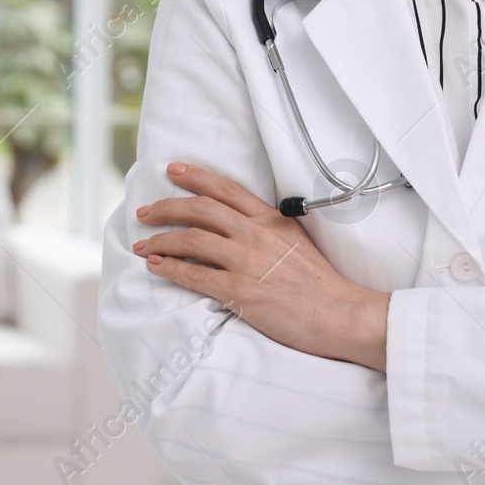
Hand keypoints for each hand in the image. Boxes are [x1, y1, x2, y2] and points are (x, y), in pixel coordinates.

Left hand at [133, 162, 389, 369]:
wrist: (341, 314)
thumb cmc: (322, 285)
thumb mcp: (297, 242)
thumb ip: (270, 230)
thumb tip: (243, 227)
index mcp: (271, 220)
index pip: (226, 189)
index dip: (195, 177)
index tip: (173, 170)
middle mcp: (255, 234)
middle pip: (200, 209)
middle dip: (166, 207)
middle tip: (144, 212)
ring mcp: (246, 261)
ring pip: (191, 238)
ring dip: (160, 240)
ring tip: (142, 245)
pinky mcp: (239, 290)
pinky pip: (194, 274)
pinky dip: (170, 268)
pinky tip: (156, 266)